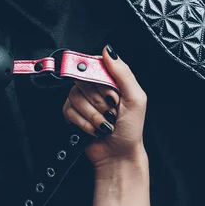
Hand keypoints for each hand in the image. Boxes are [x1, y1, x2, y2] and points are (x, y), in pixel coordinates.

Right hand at [62, 45, 147, 167]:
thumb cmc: (131, 129)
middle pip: (83, 81)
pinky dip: (84, 123)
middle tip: (112, 111)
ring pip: (75, 97)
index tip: (111, 94)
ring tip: (105, 123)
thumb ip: (123, 73)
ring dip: (93, 115)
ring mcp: (82, 99)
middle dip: (100, 102)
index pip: (94, 64)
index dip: (100, 81)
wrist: (119, 154)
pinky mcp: (72, 113)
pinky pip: (69, 110)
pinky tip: (95, 129)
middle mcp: (94, 86)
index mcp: (110, 79)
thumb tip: (108, 51)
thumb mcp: (135, 98)